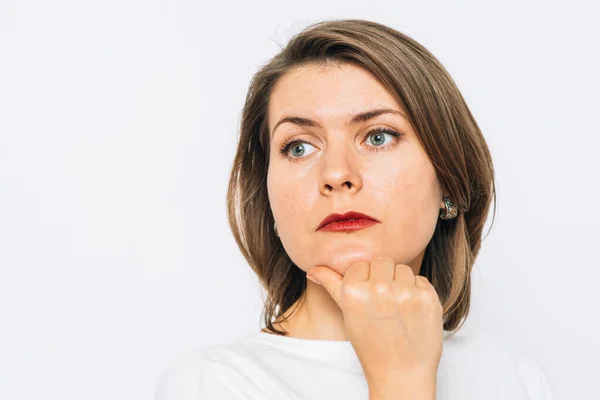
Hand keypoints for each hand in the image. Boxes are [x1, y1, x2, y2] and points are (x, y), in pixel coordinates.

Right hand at [306, 256, 443, 391]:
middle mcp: (378, 288)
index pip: (360, 264)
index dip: (365, 281)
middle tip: (384, 303)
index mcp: (353, 291)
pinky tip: (412, 312)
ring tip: (398, 308)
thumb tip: (313, 271)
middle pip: (383, 262)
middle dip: (384, 277)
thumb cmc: (371, 345)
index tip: (368, 299)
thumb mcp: (347, 315)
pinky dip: (418, 293)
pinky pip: (421, 280)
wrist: (401, 373)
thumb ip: (333, 286)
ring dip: (402, 284)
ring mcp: (405, 292)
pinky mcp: (427, 297)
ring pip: (403, 268)